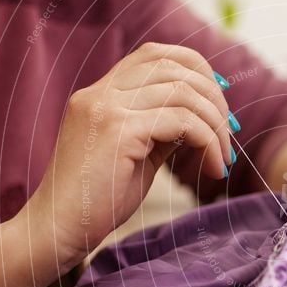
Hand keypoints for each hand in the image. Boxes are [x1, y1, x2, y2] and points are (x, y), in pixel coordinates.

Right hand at [22, 42, 233, 271]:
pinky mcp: (118, 131)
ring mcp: (106, 108)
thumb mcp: (138, 156)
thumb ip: (164, 130)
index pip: (155, 55)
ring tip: (224, 158)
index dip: (195, 69)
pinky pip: (183, 121)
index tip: (219, 103)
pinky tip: (214, 169)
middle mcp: (101, 92)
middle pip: (174, 66)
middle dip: (213, 97)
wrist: (57, 230)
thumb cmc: (97, 201)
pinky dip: (209, 142)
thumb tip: (203, 119)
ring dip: (216, 124)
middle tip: (229, 134)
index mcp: (101, 93)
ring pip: (184, 92)